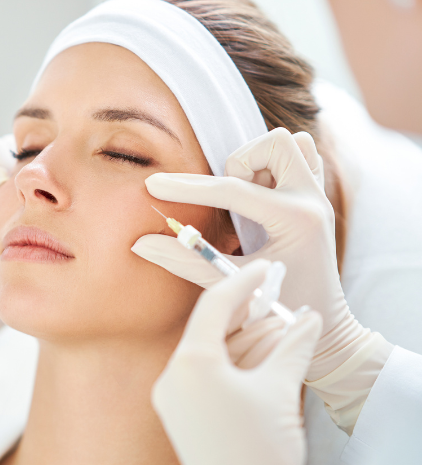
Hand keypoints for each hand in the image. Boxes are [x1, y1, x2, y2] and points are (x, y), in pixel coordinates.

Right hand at [132, 128, 365, 380]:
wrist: (325, 321)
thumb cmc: (278, 307)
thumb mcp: (229, 283)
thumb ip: (185, 261)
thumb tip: (141, 244)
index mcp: (295, 220)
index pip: (231, 190)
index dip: (186, 188)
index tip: (153, 185)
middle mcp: (312, 199)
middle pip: (271, 144)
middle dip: (238, 165)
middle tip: (229, 198)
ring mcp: (318, 194)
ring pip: (287, 143)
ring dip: (256, 162)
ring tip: (245, 196)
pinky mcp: (317, 195)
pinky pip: (302, 154)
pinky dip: (274, 164)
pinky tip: (261, 192)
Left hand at [152, 260, 321, 464]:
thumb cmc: (259, 451)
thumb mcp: (281, 391)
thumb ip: (293, 346)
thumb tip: (308, 318)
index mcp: (191, 363)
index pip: (213, 306)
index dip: (242, 282)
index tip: (264, 268)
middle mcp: (172, 376)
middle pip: (209, 329)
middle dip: (246, 313)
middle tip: (275, 295)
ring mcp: (171, 398)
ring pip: (208, 353)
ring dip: (243, 340)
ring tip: (279, 327)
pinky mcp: (178, 415)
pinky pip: (203, 376)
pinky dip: (231, 364)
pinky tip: (260, 358)